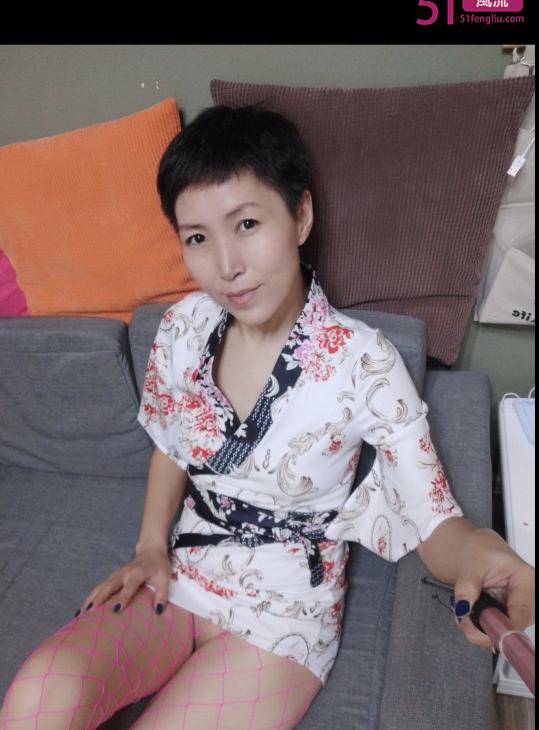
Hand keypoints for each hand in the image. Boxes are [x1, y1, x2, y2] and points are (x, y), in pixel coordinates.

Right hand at [77, 546, 172, 615]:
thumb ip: (162, 594)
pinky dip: (91, 597)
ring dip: (91, 599)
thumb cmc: (158, 566)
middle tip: (90, 612)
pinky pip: (100, 587)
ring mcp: (116, 575)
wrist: (150, 551)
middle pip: (108, 585)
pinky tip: (83, 609)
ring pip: (101, 586)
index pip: (129, 586)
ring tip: (80, 614)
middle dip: (99, 598)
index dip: (123, 597)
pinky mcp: (112, 577)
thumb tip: (158, 611)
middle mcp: (123, 573)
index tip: (116, 609)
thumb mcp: (164, 578)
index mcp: (137, 573)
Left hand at [452, 527, 534, 649]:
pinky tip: (471, 615)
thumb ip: (466, 587)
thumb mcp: (471, 564)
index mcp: (526, 580)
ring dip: (482, 630)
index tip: (476, 632)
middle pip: (514, 627)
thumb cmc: (480, 550)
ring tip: (465, 614)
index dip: (500, 629)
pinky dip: (482, 627)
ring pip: (505, 631)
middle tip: (463, 620)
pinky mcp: (511, 614)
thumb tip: (463, 610)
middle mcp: (530, 597)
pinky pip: (499, 628)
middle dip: (486, 630)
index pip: (520, 615)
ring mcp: (521, 607)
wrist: (477, 549)